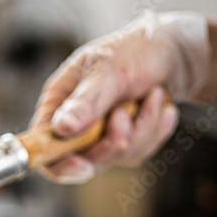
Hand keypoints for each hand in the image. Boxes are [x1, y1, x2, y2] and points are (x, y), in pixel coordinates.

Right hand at [29, 10, 209, 181]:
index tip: (83, 165)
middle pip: (83, 161)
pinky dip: (155, 129)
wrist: (173, 52)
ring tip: (152, 95)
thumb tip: (61, 127)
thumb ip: (86, 101)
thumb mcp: (110, 71)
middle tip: (127, 113)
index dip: (59, 163)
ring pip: (116, 157)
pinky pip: (138, 153)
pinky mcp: (125, 142)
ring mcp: (101, 135)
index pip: (43, 146)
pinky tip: (159, 105)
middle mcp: (76, 122)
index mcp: (60, 103)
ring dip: (142, 128)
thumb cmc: (136, 51)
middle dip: (112, 142)